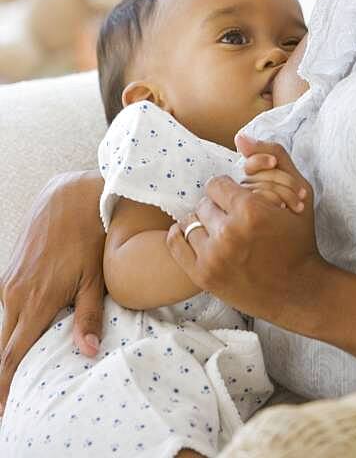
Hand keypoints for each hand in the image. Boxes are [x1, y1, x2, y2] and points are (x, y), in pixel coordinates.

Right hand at [0, 170, 104, 411]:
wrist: (70, 196)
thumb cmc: (89, 235)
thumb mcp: (96, 276)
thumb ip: (90, 315)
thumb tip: (89, 352)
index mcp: (37, 300)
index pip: (13, 354)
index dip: (6, 386)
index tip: (4, 411)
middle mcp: (16, 294)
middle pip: (5, 346)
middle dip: (5, 374)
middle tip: (12, 402)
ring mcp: (10, 282)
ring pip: (7, 326)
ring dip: (13, 347)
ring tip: (24, 371)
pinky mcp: (11, 272)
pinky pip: (10, 307)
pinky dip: (16, 325)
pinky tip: (29, 332)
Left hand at [166, 137, 326, 329]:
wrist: (299, 291)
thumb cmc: (300, 238)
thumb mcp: (299, 190)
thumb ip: (272, 155)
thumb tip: (240, 137)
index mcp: (250, 210)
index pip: (217, 184)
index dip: (230, 191)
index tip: (242, 201)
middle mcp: (229, 233)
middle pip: (204, 203)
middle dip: (218, 207)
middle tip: (234, 218)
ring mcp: (213, 257)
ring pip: (191, 222)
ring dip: (205, 223)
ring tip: (222, 231)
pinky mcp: (203, 277)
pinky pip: (176, 243)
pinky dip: (182, 235)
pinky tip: (200, 236)